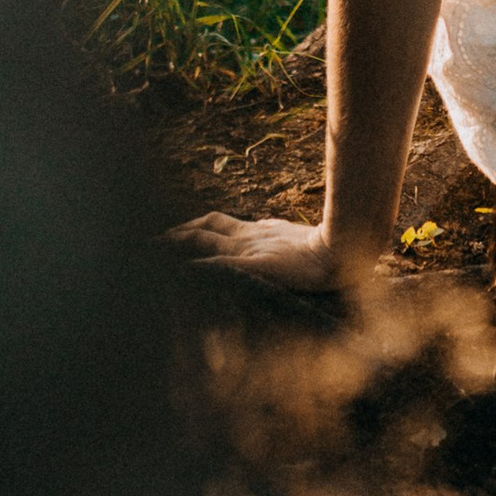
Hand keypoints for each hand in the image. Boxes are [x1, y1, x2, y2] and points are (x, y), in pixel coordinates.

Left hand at [169, 209, 357, 291]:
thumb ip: (275, 233)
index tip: (171, 235)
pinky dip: (198, 267)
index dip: (192, 226)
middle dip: (177, 233)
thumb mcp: (295, 239)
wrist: (343, 254)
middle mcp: (249, 238)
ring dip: (178, 243)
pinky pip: (220, 263)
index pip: (215, 222)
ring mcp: (252, 249)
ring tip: (153, 250)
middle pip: (204, 227)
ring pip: (205, 238)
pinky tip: (179, 272)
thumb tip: (262, 226)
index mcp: (256, 232)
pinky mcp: (257, 263)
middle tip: (152, 243)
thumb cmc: (326, 249)